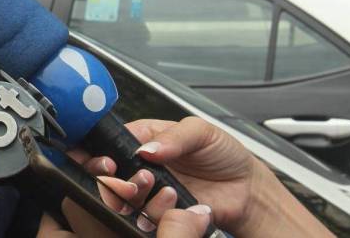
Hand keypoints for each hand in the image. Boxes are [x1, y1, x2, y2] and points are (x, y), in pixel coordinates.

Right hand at [62, 117, 329, 237]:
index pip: (109, 141)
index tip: (109, 161)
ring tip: (166, 189)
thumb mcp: (202, 131)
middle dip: (115, 180)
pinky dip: (155, 213)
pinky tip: (175, 203)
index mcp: (144, 137)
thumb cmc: (224, 154)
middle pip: (107, 174)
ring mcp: (148, 190)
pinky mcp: (159, 212)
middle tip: (139, 178)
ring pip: (122, 199)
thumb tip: (147, 147)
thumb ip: (175, 136)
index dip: (103, 152)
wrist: (246, 189)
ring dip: (138, 197)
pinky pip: (144, 217)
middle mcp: (141, 165)